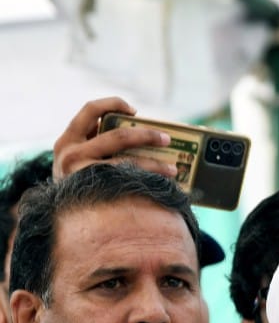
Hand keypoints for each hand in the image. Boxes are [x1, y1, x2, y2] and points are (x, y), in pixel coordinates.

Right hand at [52, 97, 176, 180]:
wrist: (63, 218)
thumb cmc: (78, 181)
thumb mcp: (80, 157)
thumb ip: (97, 141)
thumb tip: (141, 130)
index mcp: (67, 140)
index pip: (90, 110)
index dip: (114, 104)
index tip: (135, 111)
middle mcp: (70, 155)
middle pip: (119, 137)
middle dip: (147, 135)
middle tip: (166, 139)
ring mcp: (80, 175)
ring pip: (126, 163)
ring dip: (155, 165)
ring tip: (172, 169)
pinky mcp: (92, 192)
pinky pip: (127, 183)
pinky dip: (146, 182)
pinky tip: (160, 185)